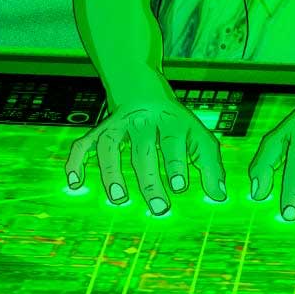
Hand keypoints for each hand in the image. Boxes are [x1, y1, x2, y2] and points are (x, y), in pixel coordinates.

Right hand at [64, 93, 227, 214]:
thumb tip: (219, 197)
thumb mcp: (198, 136)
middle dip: (150, 179)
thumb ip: (210, 165)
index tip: (179, 187)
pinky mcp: (101, 129)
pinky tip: (75, 182)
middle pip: (144, 149)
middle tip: (158, 207)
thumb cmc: (176, 123)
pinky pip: (84, 143)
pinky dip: (77, 161)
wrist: (142, 87)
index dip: (177, 163)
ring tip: (118, 199)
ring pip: (111, 146)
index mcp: (171, 121)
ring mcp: (119, 123)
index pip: (173, 140)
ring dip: (112, 172)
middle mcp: (144, 120)